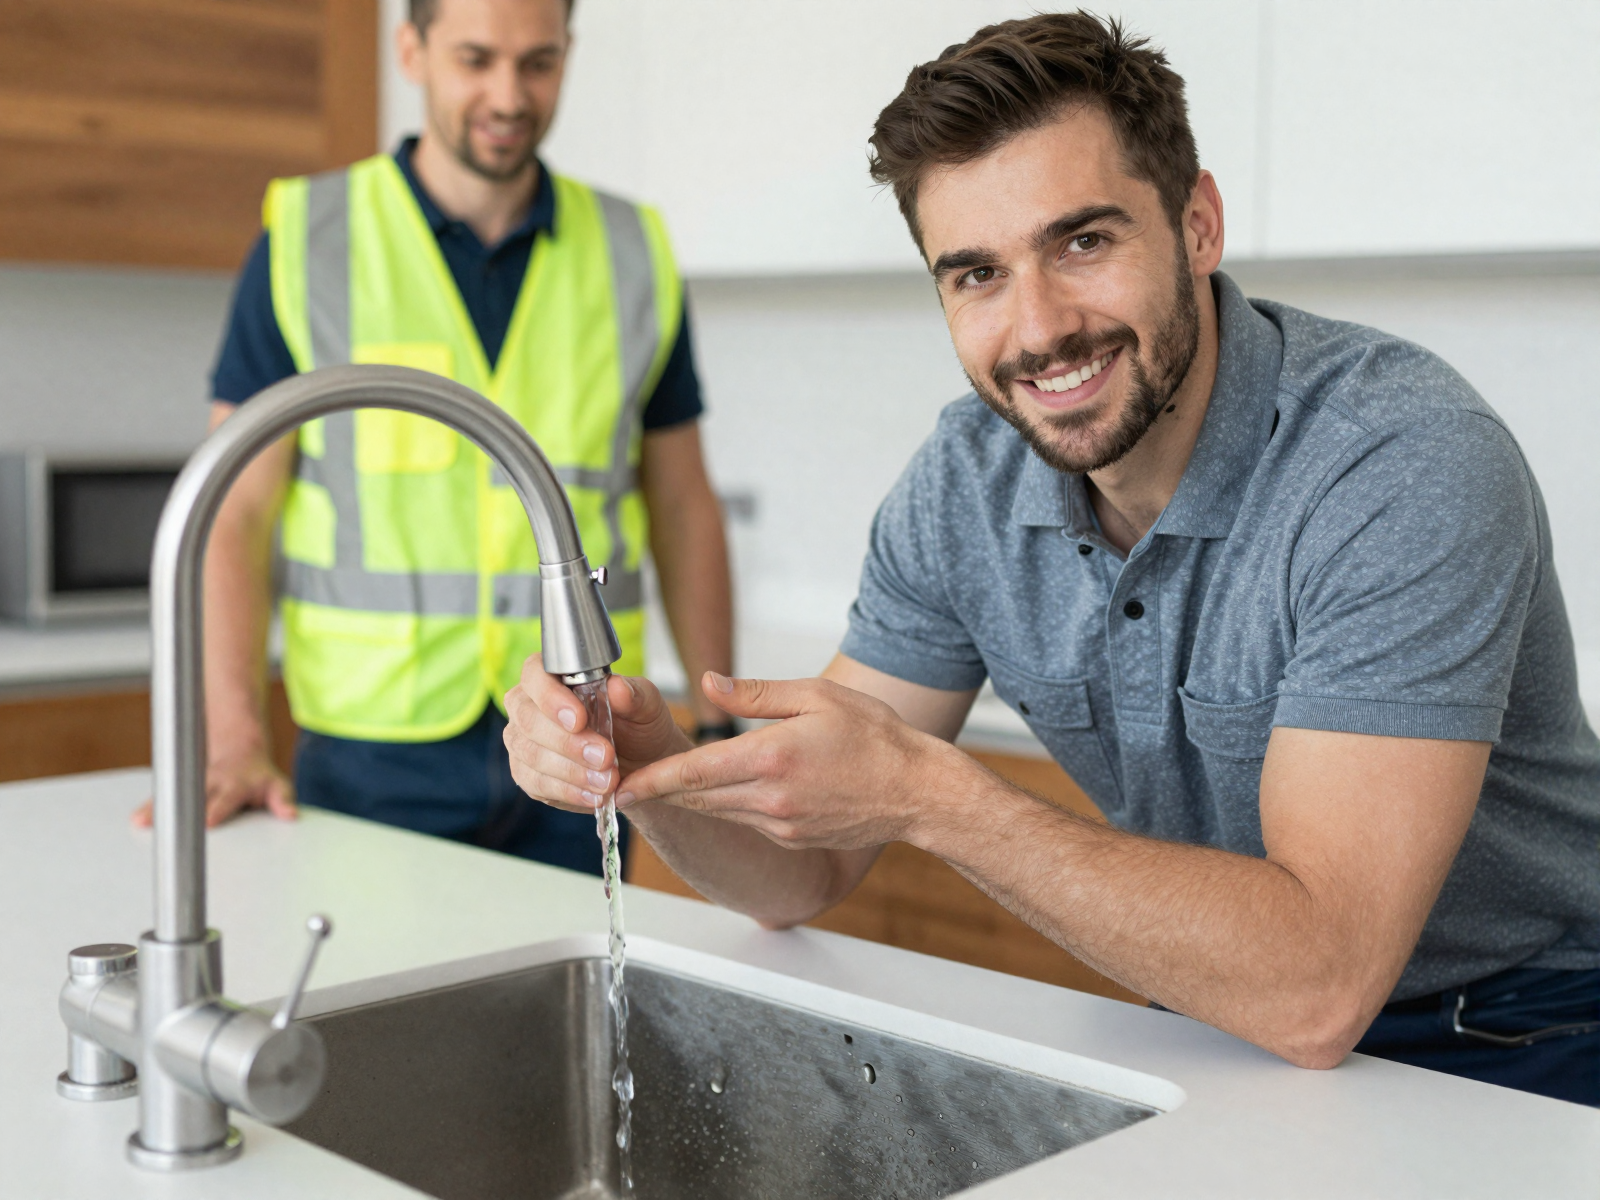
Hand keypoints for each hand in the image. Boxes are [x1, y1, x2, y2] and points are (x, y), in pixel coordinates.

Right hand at [131, 749, 296, 828]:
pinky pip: (163, 797)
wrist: (238, 750)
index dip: (217, 809)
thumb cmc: (258, 777)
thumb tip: (291, 815)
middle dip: (181, 811)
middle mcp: (211, 783)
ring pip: (173, 795)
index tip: (209, 821)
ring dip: (158, 808)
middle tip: (169, 826)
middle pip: (193, 797)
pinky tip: (136, 820)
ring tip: (141, 821)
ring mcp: (193, 783)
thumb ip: (282, 800)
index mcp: (234, 785)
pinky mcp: (180, 785)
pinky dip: (150, 807)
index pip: (226, 798)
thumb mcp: (275, 785)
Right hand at [503, 652, 691, 812]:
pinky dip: (569, 792)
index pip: (535, 675)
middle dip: (567, 742)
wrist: (640, 763)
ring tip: (607, 781)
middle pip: (528, 720)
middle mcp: (528, 705)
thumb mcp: (647, 706)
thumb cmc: (637, 724)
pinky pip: (537, 784)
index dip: (550, 697)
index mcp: (552, 675)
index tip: (578, 719)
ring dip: (571, 771)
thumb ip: (634, 694)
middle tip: (604, 757)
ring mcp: (523, 740)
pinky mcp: (527, 774)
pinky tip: (594, 795)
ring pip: (530, 754)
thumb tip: (618, 687)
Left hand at [615, 672, 950, 849]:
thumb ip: (756, 692)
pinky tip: (723, 789)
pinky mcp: (791, 838)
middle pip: (696, 797)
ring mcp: (781, 823)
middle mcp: (772, 797)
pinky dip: (726, 806)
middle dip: (657, 790)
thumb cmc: (875, 737)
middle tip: (621, 779)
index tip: (620, 785)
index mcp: (773, 756)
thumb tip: (706, 683)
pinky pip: (746, 820)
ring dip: (688, 798)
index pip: (696, 771)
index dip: (652, 780)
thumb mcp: (816, 695)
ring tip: (658, 783)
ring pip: (717, 811)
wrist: (916, 791)